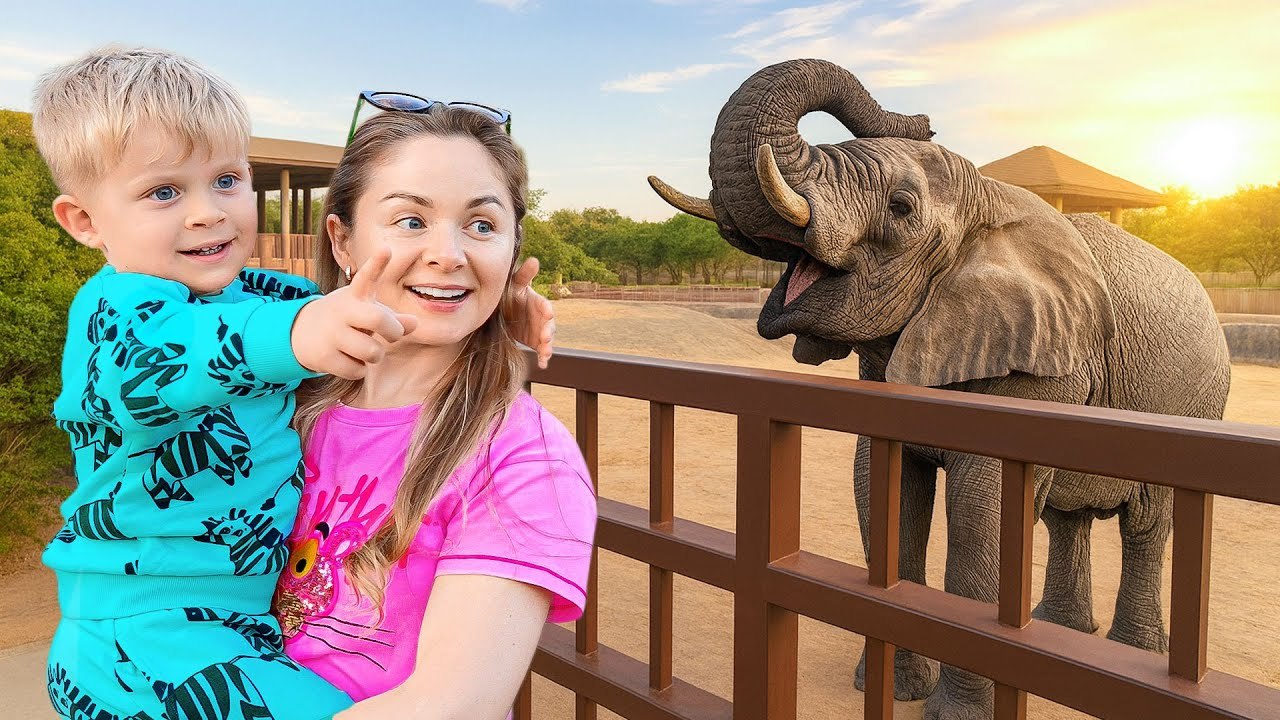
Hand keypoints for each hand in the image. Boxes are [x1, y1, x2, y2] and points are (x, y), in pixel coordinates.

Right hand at [292, 247, 419, 378]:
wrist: (300, 333)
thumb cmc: (346, 320)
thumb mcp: (366, 311)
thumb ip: (392, 318)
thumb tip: (415, 323)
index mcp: (355, 296)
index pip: (367, 276)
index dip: (377, 263)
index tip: (386, 249)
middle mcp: (343, 310)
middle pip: (379, 319)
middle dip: (393, 331)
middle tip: (391, 335)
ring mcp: (332, 333)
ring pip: (372, 352)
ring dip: (375, 355)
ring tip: (364, 349)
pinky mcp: (324, 355)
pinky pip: (357, 370)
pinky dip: (358, 369)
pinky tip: (347, 359)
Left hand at [506, 256, 555, 368]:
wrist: (501, 311)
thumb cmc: (509, 294)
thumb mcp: (514, 284)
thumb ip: (524, 275)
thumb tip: (534, 260)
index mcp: (537, 302)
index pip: (544, 306)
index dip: (546, 310)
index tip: (548, 314)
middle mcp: (541, 317)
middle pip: (548, 325)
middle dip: (548, 331)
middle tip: (545, 337)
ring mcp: (539, 330)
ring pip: (547, 339)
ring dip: (548, 346)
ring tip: (545, 352)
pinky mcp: (536, 342)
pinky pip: (542, 350)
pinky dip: (544, 357)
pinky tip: (543, 364)